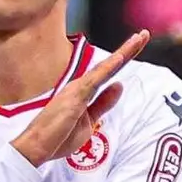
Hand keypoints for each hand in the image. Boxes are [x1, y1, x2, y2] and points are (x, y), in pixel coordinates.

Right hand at [11, 30, 149, 166]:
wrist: (37, 147)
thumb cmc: (59, 137)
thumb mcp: (89, 121)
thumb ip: (103, 103)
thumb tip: (119, 86)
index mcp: (85, 91)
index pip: (109, 72)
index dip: (124, 58)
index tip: (138, 44)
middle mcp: (81, 85)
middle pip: (110, 65)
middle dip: (128, 49)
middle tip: (144, 34)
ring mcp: (78, 89)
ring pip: (105, 67)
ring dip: (123, 52)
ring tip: (139, 38)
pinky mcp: (75, 96)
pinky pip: (95, 80)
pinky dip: (108, 67)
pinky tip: (120, 57)